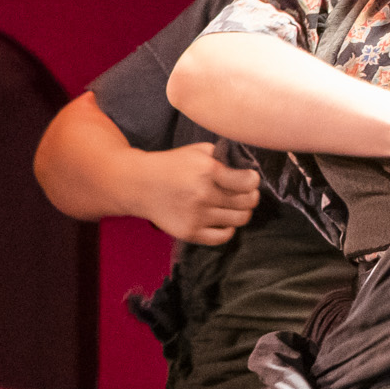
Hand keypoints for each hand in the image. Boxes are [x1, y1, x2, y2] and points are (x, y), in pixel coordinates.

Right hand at [127, 142, 261, 245]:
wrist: (137, 184)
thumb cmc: (172, 165)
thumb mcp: (198, 151)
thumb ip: (224, 156)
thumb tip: (248, 166)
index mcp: (207, 171)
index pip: (249, 182)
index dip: (252, 180)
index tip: (247, 178)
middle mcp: (203, 195)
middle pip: (248, 202)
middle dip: (250, 196)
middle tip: (242, 192)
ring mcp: (196, 216)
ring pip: (240, 219)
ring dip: (242, 211)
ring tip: (232, 205)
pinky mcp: (189, 232)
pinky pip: (223, 237)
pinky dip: (228, 229)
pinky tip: (222, 219)